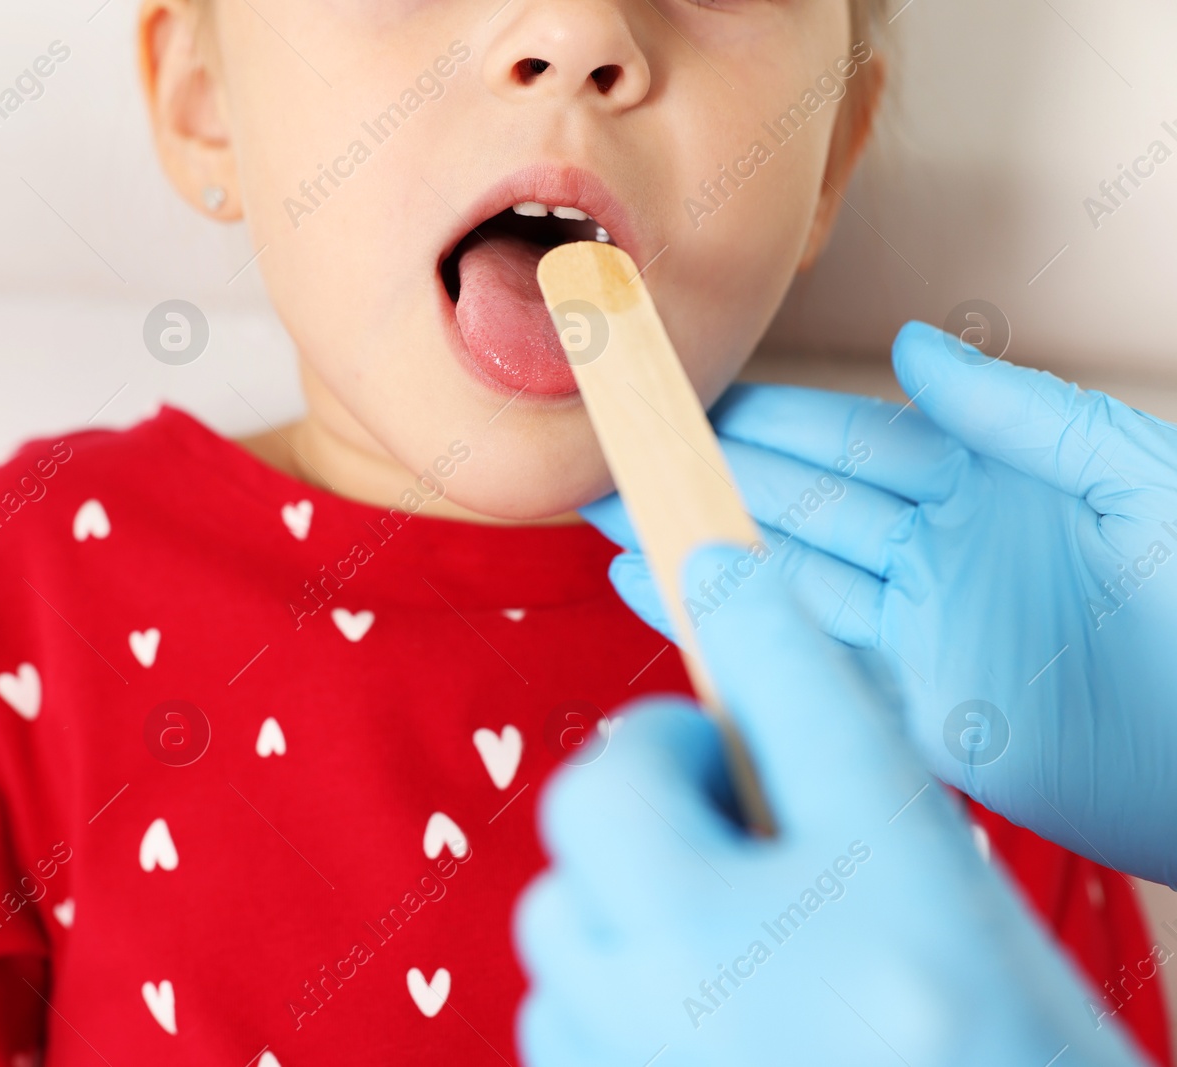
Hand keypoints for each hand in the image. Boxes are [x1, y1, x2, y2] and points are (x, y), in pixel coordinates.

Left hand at [515, 546, 1146, 1066]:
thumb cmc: (992, 1048)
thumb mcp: (953, 895)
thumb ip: (855, 771)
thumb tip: (759, 630)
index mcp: (877, 911)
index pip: (795, 698)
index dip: (752, 615)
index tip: (719, 567)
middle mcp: (739, 987)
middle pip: (601, 799)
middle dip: (649, 779)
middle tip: (721, 805)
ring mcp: (648, 1060)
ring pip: (553, 913)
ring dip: (618, 896)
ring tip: (717, 933)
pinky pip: (551, 1013)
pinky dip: (601, 992)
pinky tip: (687, 1012)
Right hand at [585, 321, 1176, 885]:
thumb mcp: (1135, 479)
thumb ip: (1021, 414)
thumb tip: (911, 348)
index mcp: (989, 485)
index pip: (851, 439)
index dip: (768, 418)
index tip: (690, 396)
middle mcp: (939, 553)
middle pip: (799, 504)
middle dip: (710, 477)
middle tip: (621, 455)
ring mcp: (922, 633)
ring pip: (787, 580)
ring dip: (704, 549)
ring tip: (620, 523)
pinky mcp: (918, 713)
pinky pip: (809, 665)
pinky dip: (735, 635)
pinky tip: (672, 602)